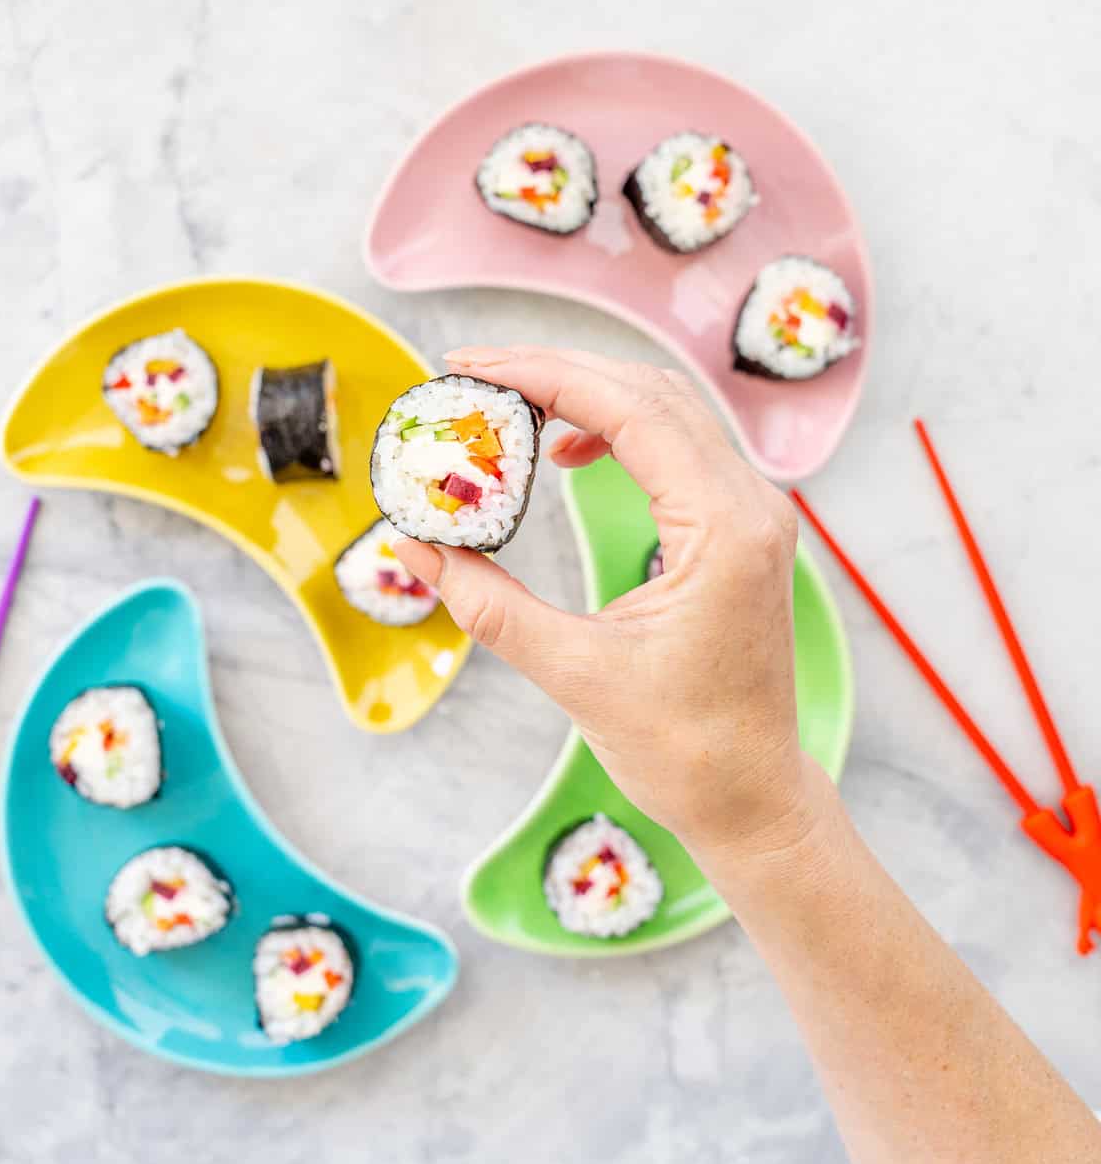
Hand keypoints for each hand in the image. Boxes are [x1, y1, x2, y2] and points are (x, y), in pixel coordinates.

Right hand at [394, 346, 806, 856]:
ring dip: (588, 396)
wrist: (749, 796)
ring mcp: (752, 515)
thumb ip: (486, 603)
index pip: (631, 410)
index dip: (544, 374)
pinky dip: (618, 433)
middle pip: (651, 393)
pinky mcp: (738, 531)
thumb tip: (412, 546)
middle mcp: (751, 505)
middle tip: (476, 377)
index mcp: (724, 529)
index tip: (470, 366)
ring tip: (513, 408)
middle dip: (559, 372)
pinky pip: (677, 450)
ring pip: (667, 413)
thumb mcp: (572, 672)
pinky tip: (569, 453)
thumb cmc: (680, 749)